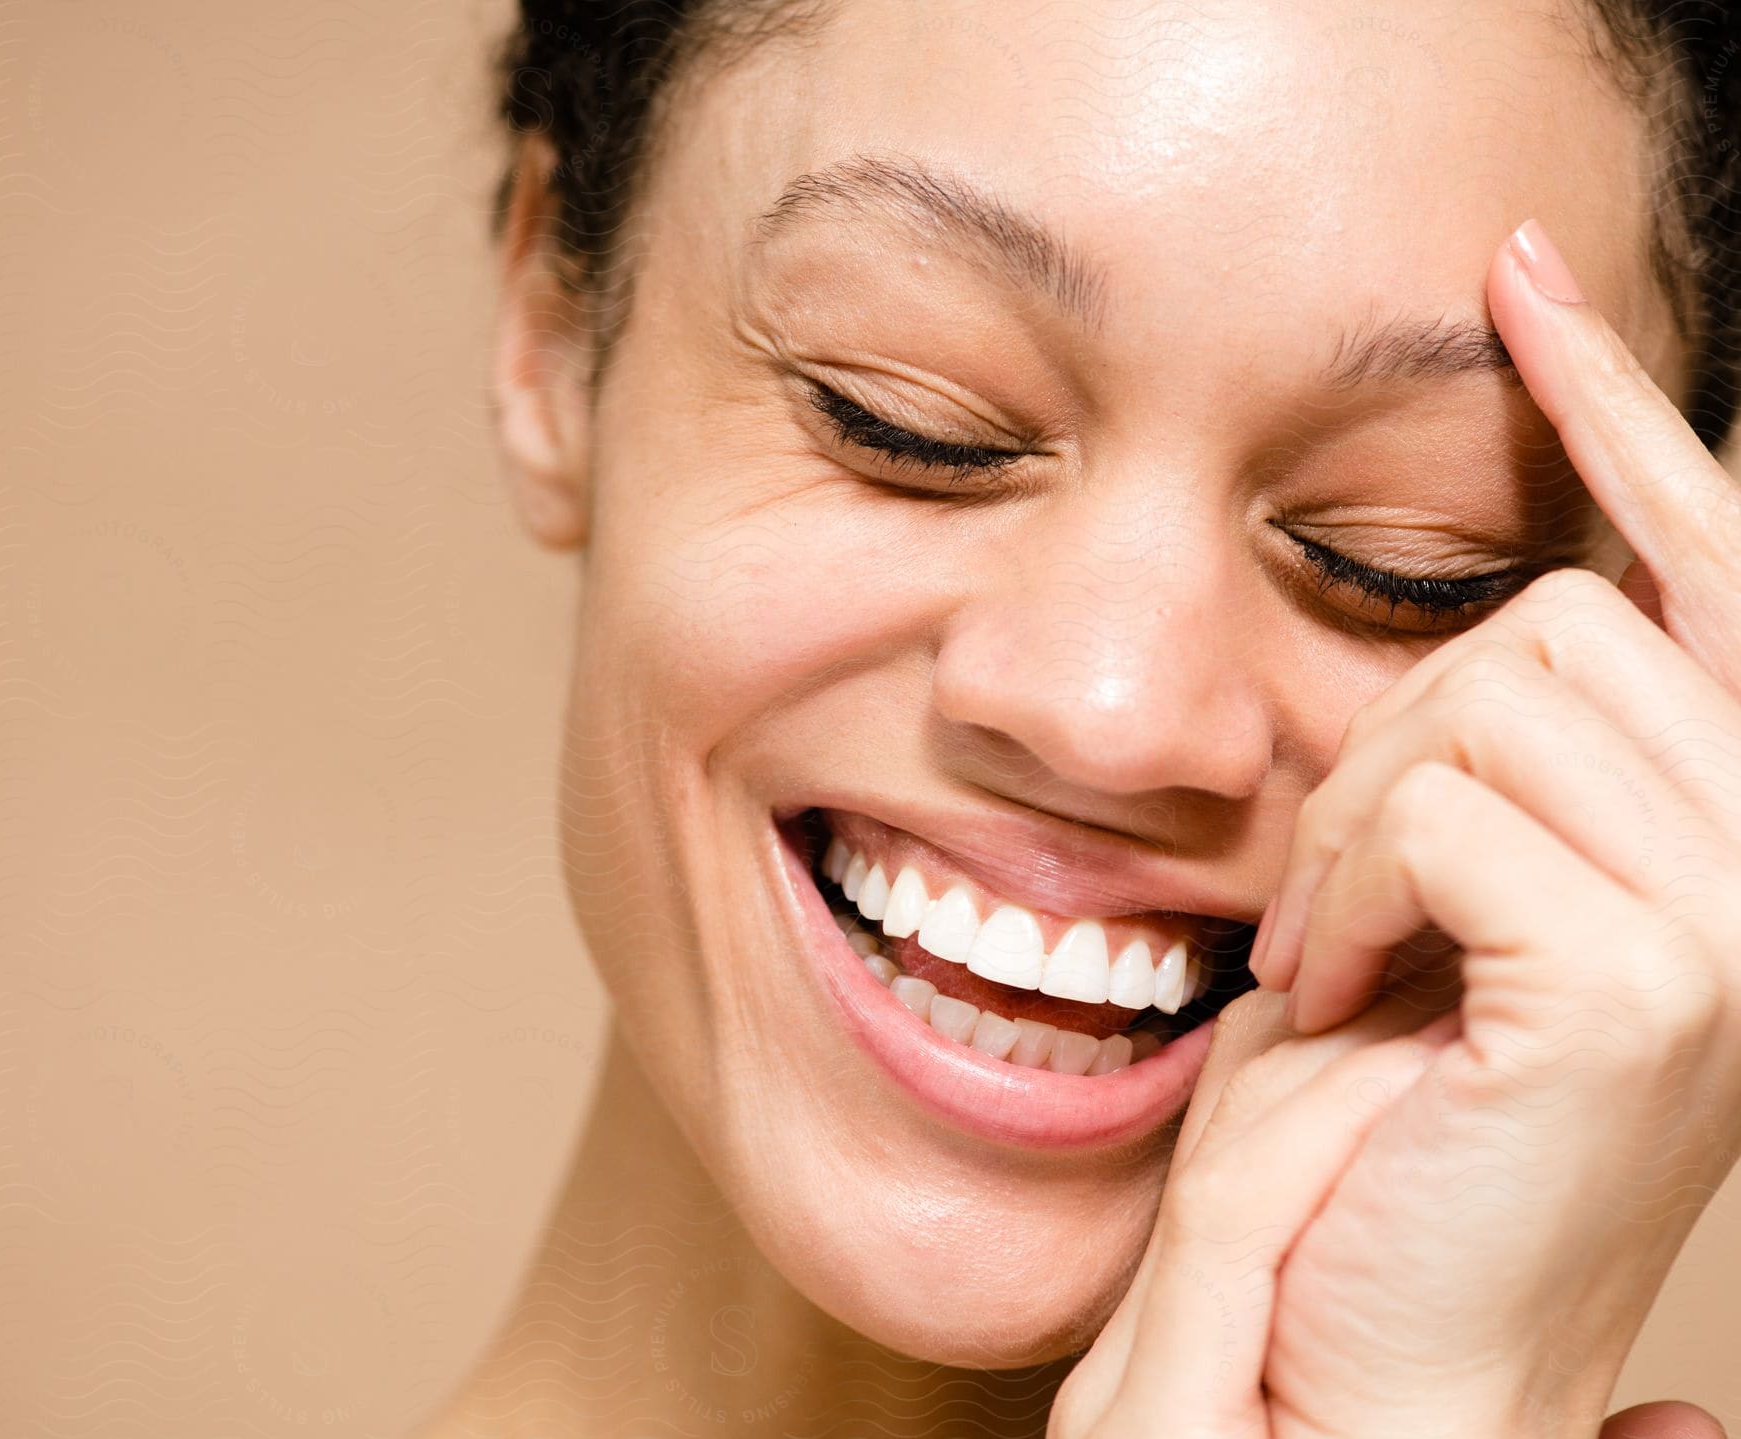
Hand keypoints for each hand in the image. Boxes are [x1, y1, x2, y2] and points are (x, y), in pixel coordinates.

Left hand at [1049, 219, 1740, 1438]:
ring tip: (1332, 955)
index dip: (1612, 401)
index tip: (1515, 278)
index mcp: (1739, 811)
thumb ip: (1495, 747)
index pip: (1698, 553)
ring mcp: (1740, 908)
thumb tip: (1478, 597)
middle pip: (1550, 619)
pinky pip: (1434, 810)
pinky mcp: (1645, 974)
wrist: (1396, 1327)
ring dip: (1357, 821)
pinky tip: (1341, 991)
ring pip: (1479, 698)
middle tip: (1331, 894)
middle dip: (1394, 736)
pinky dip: (1350, 889)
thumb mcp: (1460, 888)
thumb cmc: (1409, 1113)